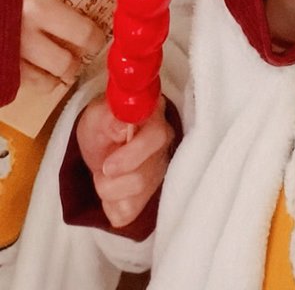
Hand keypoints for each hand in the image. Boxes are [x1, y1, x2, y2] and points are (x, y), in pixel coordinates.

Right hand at [20, 0, 115, 92]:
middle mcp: (35, 8)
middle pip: (87, 33)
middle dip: (96, 39)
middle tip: (95, 39)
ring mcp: (20, 42)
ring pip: (67, 64)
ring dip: (74, 63)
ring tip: (72, 58)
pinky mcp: (7, 66)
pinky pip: (43, 83)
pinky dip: (51, 81)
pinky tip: (47, 72)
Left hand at [77, 95, 173, 228]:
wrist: (100, 143)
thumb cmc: (101, 125)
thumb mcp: (96, 116)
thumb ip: (108, 117)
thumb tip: (123, 125)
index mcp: (155, 117)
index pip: (156, 137)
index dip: (131, 155)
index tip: (107, 166)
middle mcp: (165, 143)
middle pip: (143, 176)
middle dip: (112, 180)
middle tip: (100, 168)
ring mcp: (161, 169)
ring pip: (135, 196)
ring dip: (108, 190)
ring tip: (104, 174)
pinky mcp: (152, 192)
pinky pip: (129, 212)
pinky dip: (111, 205)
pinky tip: (112, 188)